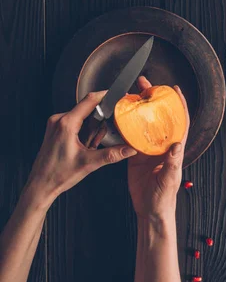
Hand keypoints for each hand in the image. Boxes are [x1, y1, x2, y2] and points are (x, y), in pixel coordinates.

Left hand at [26, 92, 136, 209]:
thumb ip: (112, 154)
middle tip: (95, 141)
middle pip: (87, 109)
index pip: (90, 100)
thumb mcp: (89, 163)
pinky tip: (81, 146)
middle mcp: (59, 120)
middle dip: (97, 123)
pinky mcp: (55, 129)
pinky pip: (74, 121)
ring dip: (89, 129)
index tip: (116, 95)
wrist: (40, 185)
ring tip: (87, 147)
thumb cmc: (58, 175)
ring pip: (81, 116)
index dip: (105, 95)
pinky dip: (82, 131)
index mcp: (67, 124)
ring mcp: (55, 123)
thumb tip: (129, 149)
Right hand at [127, 77, 189, 223]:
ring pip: (144, 122)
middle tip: (144, 84)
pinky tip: (120, 115)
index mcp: (173, 148)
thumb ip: (173, 162)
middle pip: (159, 116)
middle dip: (154, 99)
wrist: (150, 212)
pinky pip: (130, 136)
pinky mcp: (135, 155)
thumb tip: (177, 145)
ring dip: (139, 108)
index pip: (180, 121)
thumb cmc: (164, 197)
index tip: (175, 89)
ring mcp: (148, 148)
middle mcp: (162, 144)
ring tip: (131, 93)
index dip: (179, 104)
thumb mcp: (169, 179)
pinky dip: (125, 125)